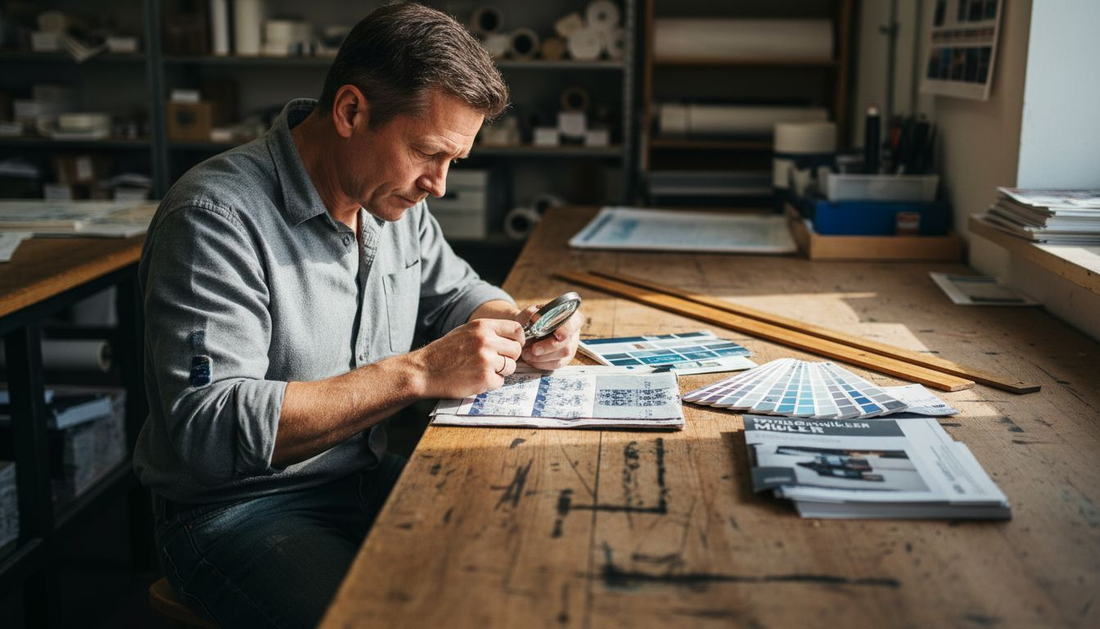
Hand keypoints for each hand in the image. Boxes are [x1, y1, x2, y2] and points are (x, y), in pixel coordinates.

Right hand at [409, 318, 524, 398]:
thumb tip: (512, 337)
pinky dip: (490, 383)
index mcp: (483, 326)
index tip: (511, 346)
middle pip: (516, 349)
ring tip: (482, 370)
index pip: (517, 329)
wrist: (424, 371)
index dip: (517, 340)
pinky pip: (500, 381)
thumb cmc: (444, 352)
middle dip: (509, 357)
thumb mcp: (465, 332)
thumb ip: (488, 332)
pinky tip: (475, 379)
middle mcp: (486, 341)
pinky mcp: (484, 378)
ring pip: (511, 366)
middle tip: (495, 362)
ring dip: (501, 371)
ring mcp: (486, 360)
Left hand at [516, 304, 582, 369]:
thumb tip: (535, 318)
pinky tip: (532, 359)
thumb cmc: (528, 322)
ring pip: (563, 354)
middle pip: (567, 341)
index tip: (557, 335)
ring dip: (543, 356)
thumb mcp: (527, 314)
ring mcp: (571, 345)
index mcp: (567, 314)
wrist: (525, 334)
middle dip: (549, 347)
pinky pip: (557, 363)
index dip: (567, 329)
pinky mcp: (565, 358)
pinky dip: (542, 363)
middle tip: (534, 349)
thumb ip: (529, 314)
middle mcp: (572, 330)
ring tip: (527, 354)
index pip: (574, 321)